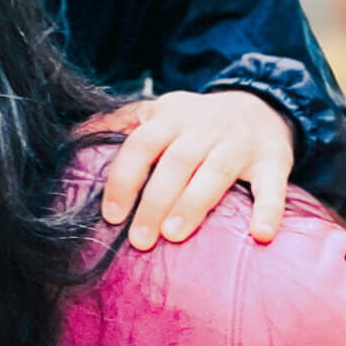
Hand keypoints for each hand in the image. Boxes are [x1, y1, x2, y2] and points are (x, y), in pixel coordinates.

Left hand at [99, 90, 295, 249]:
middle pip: (177, 162)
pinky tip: (262, 235)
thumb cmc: (197, 122)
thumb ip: (119, 124)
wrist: (261, 105)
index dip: (124, 179)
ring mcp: (240, 144)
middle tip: (141, 240)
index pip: (141, 145)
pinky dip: (269, 209)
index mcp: (171, 118)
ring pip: (215, 172)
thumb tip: (71, 139)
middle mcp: (205, 128)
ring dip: (195, 203)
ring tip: (176, 234)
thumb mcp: (159, 112)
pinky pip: (272, 185)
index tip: (112, 216)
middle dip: (155, 201)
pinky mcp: (274, 161)